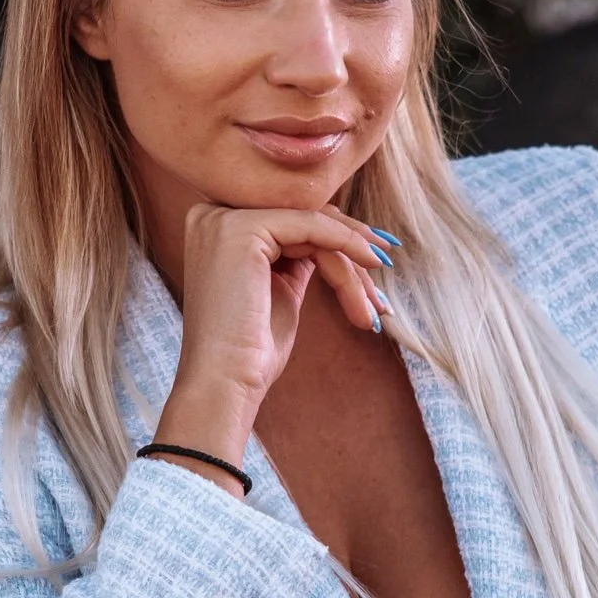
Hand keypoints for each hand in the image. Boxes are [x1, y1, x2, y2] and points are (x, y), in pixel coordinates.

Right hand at [158, 202, 392, 468]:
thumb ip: (296, 256)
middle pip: (302, 216)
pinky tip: (372, 266)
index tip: (374, 258)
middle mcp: (212, 214)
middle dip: (350, 243)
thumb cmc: (252, 350)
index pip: (289, 218)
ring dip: (352, 264)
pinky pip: (312, 226)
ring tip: (376, 302)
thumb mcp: (278, 289)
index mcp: (215, 226)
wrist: (226, 384)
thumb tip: (335, 238)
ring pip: (312, 224)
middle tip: (386, 264)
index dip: (335, 235)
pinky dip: (347, 245)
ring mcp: (223, 219)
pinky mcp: (241, 229)